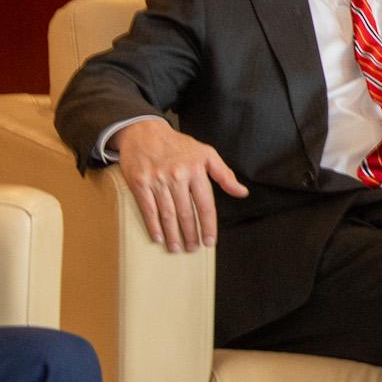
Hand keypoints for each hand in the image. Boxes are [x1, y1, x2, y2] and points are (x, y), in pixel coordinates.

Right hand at [112, 118, 247, 252]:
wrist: (145, 133)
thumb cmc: (179, 145)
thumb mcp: (206, 153)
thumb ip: (224, 174)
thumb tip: (242, 192)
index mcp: (197, 170)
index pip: (205, 204)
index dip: (208, 225)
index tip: (210, 242)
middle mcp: (178, 176)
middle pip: (187, 213)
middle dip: (191, 234)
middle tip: (194, 249)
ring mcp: (158, 181)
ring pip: (168, 214)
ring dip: (173, 234)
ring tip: (177, 248)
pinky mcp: (140, 184)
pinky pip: (148, 209)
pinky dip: (153, 226)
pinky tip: (159, 238)